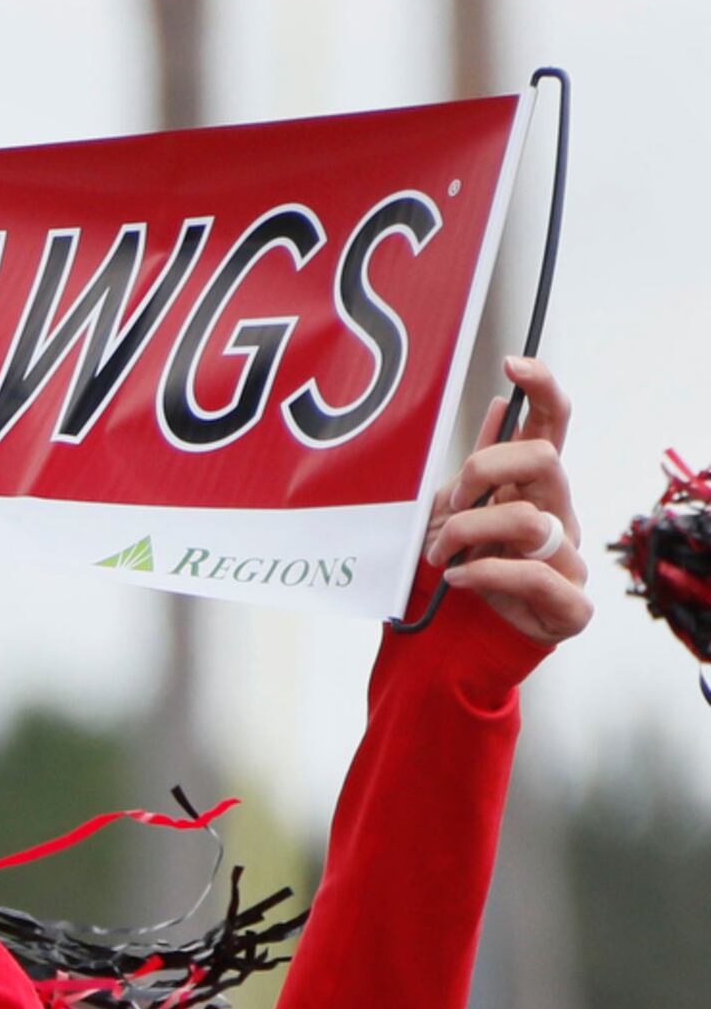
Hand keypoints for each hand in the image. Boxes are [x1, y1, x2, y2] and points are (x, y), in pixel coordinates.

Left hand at [427, 356, 588, 647]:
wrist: (456, 645)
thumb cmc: (461, 572)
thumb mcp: (455, 515)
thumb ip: (481, 469)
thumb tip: (499, 407)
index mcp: (534, 488)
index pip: (553, 424)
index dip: (543, 388)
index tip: (513, 363)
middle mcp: (558, 514)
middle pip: (544, 460)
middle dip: (484, 473)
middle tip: (448, 504)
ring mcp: (568, 558)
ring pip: (529, 521)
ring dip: (468, 534)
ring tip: (440, 555)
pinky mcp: (569, 604)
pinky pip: (534, 576)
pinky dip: (485, 573)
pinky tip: (459, 578)